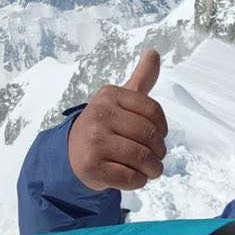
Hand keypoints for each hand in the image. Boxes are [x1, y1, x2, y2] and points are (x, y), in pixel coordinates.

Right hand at [69, 48, 167, 190]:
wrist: (71, 154)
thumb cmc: (104, 126)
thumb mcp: (119, 101)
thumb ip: (140, 80)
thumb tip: (154, 53)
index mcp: (109, 96)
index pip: (153, 111)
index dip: (163, 128)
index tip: (158, 136)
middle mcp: (99, 115)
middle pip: (149, 136)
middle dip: (159, 151)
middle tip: (156, 157)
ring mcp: (93, 142)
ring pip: (142, 158)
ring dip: (153, 169)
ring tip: (151, 169)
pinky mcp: (92, 167)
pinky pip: (131, 178)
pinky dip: (139, 181)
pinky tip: (134, 177)